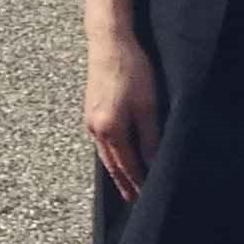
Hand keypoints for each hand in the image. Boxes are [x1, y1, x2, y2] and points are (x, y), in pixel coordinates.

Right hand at [84, 28, 161, 199]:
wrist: (109, 43)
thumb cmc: (131, 70)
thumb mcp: (147, 105)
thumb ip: (150, 137)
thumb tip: (153, 163)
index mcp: (110, 130)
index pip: (128, 165)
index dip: (138, 182)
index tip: (148, 197)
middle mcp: (95, 129)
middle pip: (112, 164)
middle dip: (124, 183)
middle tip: (134, 200)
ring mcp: (90, 120)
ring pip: (105, 154)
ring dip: (116, 170)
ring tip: (127, 184)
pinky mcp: (90, 111)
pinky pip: (101, 142)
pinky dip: (110, 155)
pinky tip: (117, 156)